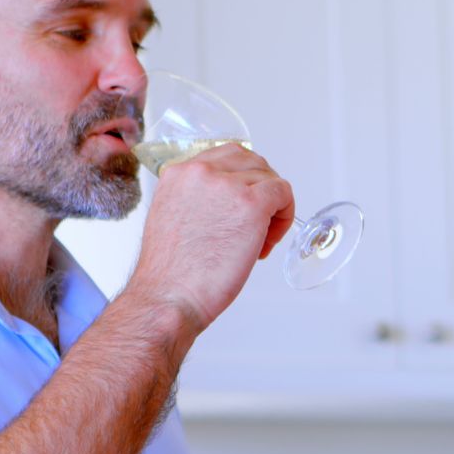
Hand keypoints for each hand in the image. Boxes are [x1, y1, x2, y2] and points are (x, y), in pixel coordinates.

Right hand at [128, 143, 294, 331]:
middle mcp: (201, 171)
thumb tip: (231, 200)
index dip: (242, 183)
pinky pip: (283, 193)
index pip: (226, 157)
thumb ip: (199, 197)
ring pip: (269, 179)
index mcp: (179, 173)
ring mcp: (228, 185)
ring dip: (272, 208)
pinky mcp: (251, 204)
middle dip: (260, 190)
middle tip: (255, 225)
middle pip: (252, 162)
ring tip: (257, 240)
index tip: (240, 209)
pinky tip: (268, 240)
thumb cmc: (172, 272)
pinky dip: (285, 215)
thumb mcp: (176, 216)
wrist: (169, 297)